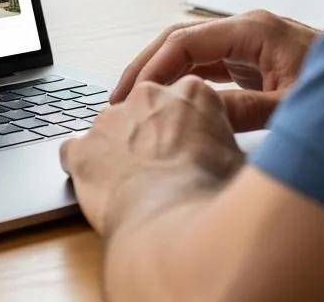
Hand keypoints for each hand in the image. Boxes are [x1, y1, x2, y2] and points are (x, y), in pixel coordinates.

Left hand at [60, 76, 243, 235]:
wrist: (174, 228)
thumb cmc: (212, 200)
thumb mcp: (243, 165)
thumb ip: (232, 147)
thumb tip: (247, 158)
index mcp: (192, 93)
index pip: (188, 103)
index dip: (190, 132)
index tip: (191, 154)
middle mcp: (148, 96)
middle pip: (147, 111)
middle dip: (152, 136)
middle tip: (164, 172)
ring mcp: (111, 119)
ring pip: (112, 130)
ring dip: (120, 151)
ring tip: (136, 187)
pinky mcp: (83, 147)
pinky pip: (76, 151)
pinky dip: (84, 167)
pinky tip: (100, 189)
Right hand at [111, 10, 319, 130]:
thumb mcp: (294, 107)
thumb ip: (246, 110)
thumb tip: (198, 114)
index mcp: (253, 29)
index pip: (186, 40)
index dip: (153, 67)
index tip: (132, 95)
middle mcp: (248, 30)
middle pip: (181, 40)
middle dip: (147, 67)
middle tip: (118, 100)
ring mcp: (251, 44)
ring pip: (193, 53)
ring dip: (163, 75)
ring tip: (137, 105)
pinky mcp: (257, 61)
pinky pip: (211, 66)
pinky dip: (186, 82)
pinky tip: (172, 104)